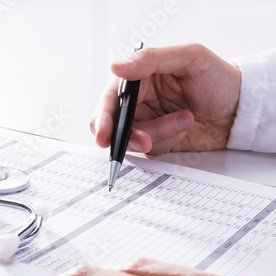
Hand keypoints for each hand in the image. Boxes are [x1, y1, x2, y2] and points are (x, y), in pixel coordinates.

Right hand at [90, 43, 240, 155]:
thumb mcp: (190, 57)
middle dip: (125, 135)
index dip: (103, 117)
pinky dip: (167, 141)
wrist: (240, 111)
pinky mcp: (157, 140)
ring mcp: (146, 122)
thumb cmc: (219, 79)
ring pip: (133, 139)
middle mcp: (139, 101)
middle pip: (114, 124)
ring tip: (185, 119)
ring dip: (160, 134)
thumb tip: (116, 66)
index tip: (105, 132)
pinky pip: (149, 150)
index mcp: (139, 78)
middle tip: (143, 141)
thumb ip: (151, 59)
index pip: (110, 99)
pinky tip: (184, 128)